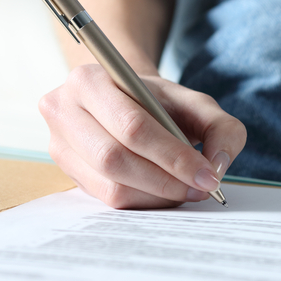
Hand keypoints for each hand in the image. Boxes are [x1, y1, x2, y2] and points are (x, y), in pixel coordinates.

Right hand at [39, 64, 246, 208]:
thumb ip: (221, 128)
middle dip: (166, 179)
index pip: (132, 126)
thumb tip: (218, 166)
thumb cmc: (160, 102)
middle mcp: (62, 109)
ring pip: (110, 184)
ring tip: (187, 191)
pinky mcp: (65, 171)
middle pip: (115, 158)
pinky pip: (106, 198)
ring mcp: (58, 143)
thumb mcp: (197, 103)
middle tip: (201, 188)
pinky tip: (164, 193)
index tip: (208, 175)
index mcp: (89, 80)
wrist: (126, 100)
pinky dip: (143, 201)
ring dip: (156, 195)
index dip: (173, 155)